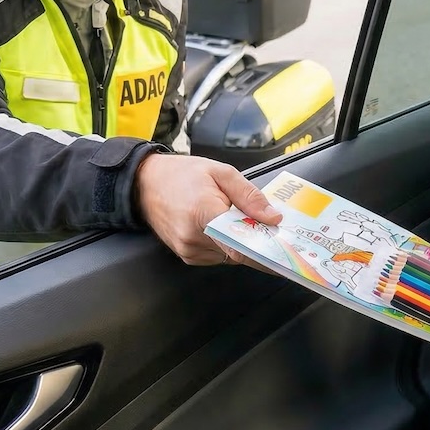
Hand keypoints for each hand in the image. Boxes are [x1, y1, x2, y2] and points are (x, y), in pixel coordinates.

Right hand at [134, 154, 281, 265]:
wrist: (144, 183)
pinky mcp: (185, 256)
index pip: (240, 245)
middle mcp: (193, 237)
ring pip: (229, 256)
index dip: (265, 252)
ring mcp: (187, 250)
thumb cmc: (182, 174)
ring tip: (241, 222)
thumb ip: (249, 196)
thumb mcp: (221, 173)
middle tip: (275, 234)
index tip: (285, 255)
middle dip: (258, 243)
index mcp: (203, 214)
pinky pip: (217, 256)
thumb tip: (273, 217)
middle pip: (238, 252)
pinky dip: (227, 245)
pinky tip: (224, 228)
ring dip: (241, 243)